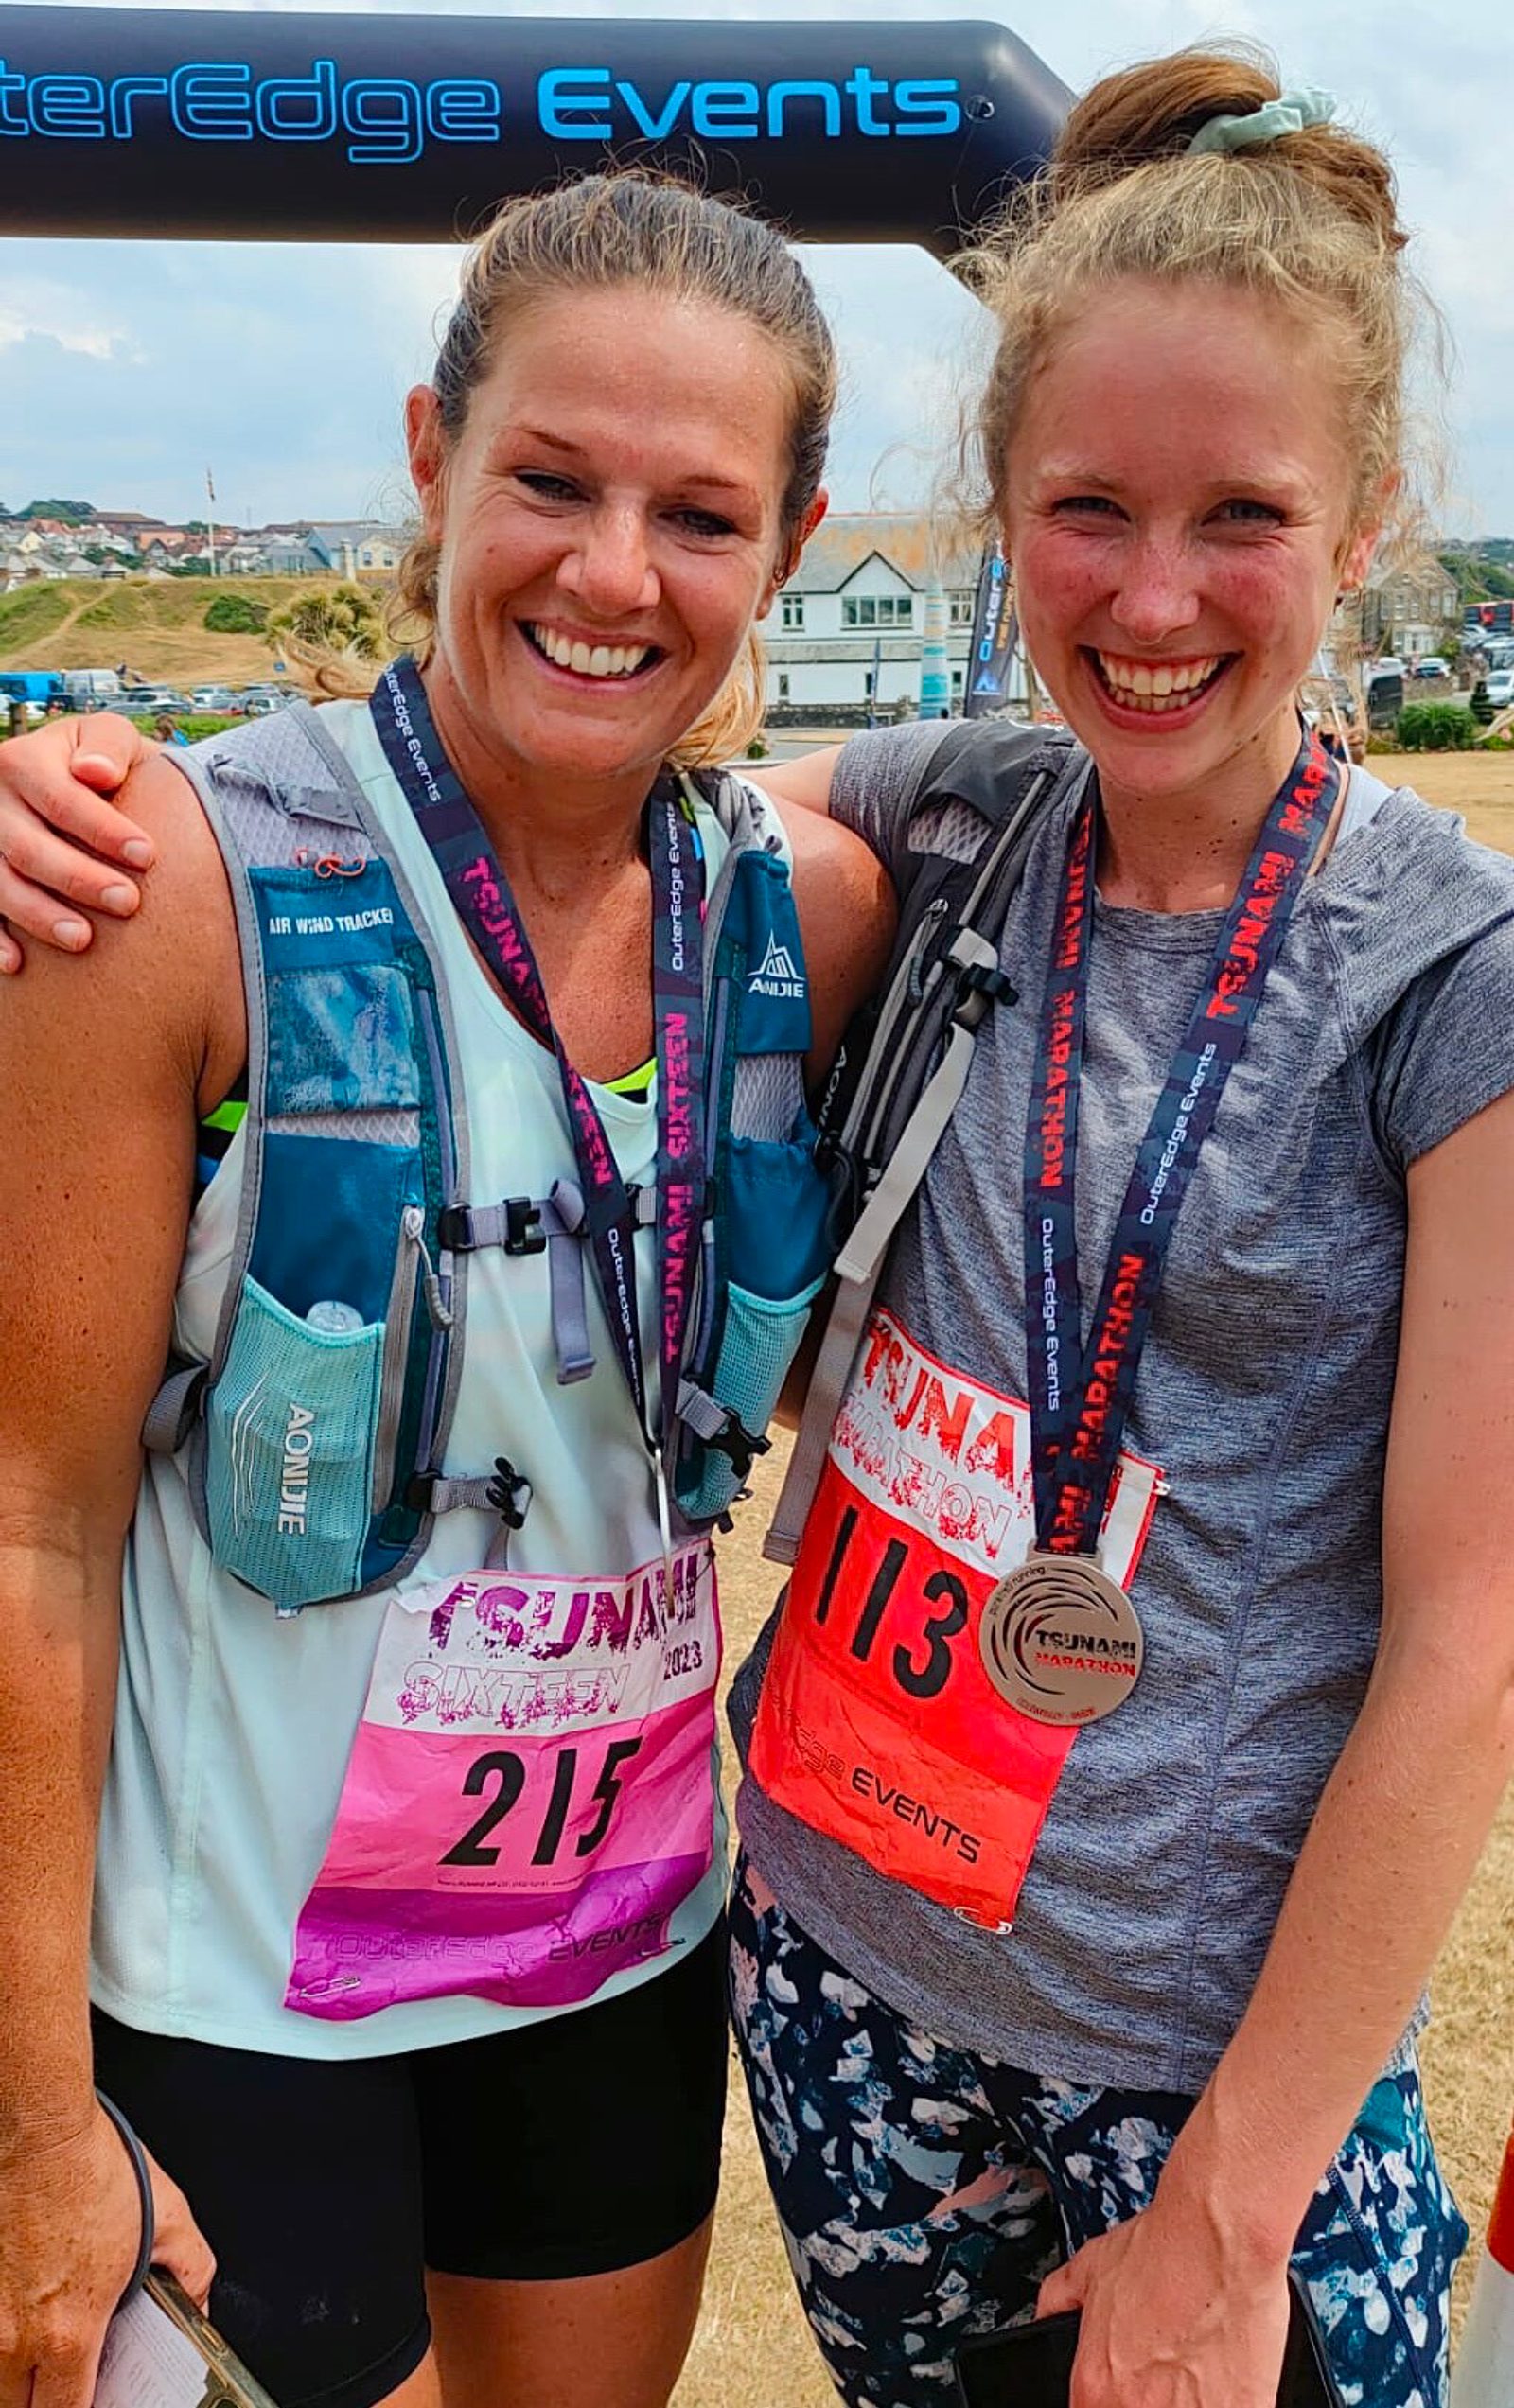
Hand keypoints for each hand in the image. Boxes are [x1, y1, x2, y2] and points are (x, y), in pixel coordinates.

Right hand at [0, 715, 153, 973]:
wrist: (79, 784)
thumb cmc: (107, 764)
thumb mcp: (112, 738)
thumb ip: (109, 745)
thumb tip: (95, 773)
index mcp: (22, 760)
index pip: (62, 799)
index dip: (103, 830)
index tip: (148, 857)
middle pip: (28, 847)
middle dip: (78, 878)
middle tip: (128, 903)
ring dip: (37, 914)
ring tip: (82, 940)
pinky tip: (17, 964)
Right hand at [0, 2104, 214, 2407]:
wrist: (37, 2126)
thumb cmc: (89, 2165)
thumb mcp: (167, 2218)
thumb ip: (192, 2273)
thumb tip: (198, 2305)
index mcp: (67, 2331)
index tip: (91, 2399)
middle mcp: (12, 2336)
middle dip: (39, 2400)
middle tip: (62, 2377)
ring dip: (12, 2373)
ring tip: (37, 2346)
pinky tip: (15, 2304)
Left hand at [1038, 2191, 1292, 2407]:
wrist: (1220, 2235)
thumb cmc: (1162, 2248)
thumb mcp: (1087, 2267)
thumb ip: (1058, 2303)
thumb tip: (1048, 2318)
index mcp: (1094, 2385)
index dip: (1112, 2397)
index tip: (1129, 2386)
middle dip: (1152, 2398)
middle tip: (1166, 2373)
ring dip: (1190, 2399)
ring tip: (1197, 2368)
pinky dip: (1230, 2398)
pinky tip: (1227, 2371)